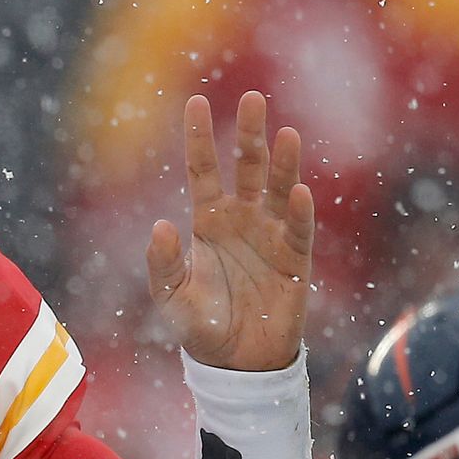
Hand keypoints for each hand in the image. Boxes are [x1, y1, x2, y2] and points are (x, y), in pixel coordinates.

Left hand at [146, 92, 313, 370]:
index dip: (199, 138)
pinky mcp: (294, 259)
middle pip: (245, 167)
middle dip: (249, 133)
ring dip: (281, 162)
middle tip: (252, 98)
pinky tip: (296, 190)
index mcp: (207, 220)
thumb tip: (161, 224)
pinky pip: (296, 230)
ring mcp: (269, 235)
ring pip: (275, 188)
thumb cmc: (199, 325)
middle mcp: (240, 219)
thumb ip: (163, 261)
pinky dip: (296, 211)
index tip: (196, 101)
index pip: (202, 170)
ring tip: (284, 133)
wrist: (236, 361)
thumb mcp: (170, 294)